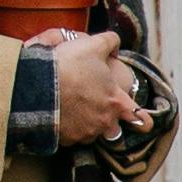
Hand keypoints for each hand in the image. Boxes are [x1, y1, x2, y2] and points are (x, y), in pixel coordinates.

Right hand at [47, 31, 142, 147]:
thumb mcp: (93, 45)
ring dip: (87, 127)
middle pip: (114, 132)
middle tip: (100, 115)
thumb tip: (114, 44)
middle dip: (110, 126)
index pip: (140, 119)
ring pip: (91, 135)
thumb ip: (109, 42)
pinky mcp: (66, 139)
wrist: (38, 84)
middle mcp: (103, 122)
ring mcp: (84, 133)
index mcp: (115, 102)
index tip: (144, 122)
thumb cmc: (70, 64)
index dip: (144, 121)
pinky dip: (67, 129)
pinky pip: (70, 137)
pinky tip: (60, 117)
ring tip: (75, 113)